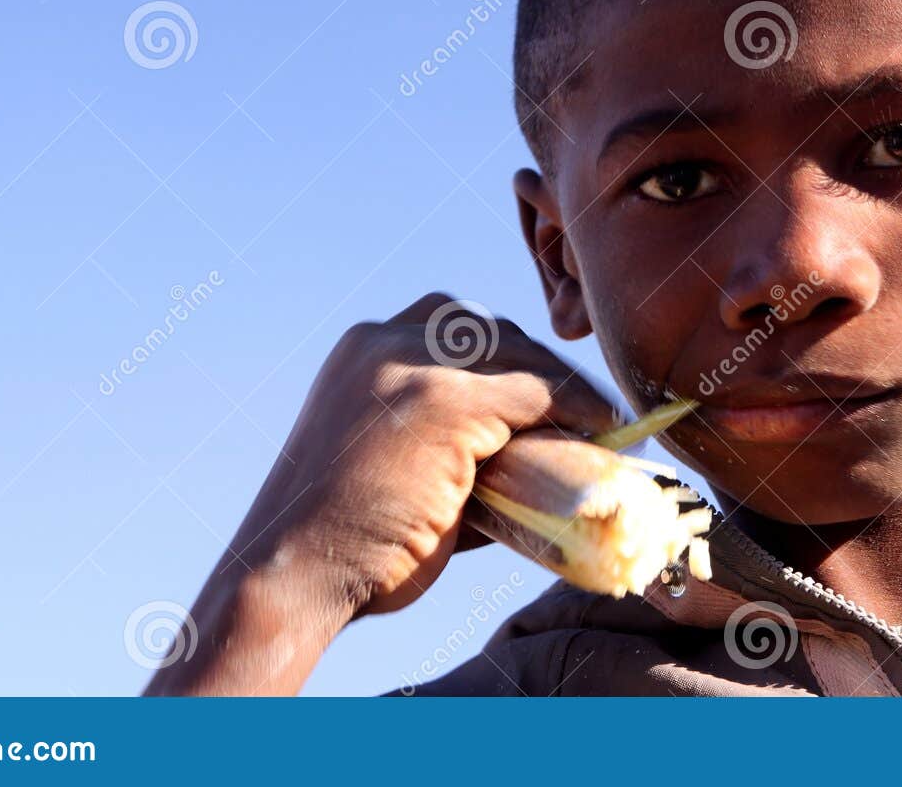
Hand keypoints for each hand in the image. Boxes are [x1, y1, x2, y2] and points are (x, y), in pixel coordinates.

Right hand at [147, 293, 620, 693]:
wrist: (298, 572)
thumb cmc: (349, 537)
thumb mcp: (395, 458)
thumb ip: (452, 438)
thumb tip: (529, 450)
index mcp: (365, 348)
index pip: (459, 328)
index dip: (510, 357)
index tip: (546, 391)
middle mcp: (385, 341)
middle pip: (493, 332)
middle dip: (539, 367)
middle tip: (582, 410)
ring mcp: (414, 366)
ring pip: (519, 355)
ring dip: (564, 387)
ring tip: (598, 421)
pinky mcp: (447, 402)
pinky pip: (537, 392)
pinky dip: (576, 407)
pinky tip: (603, 428)